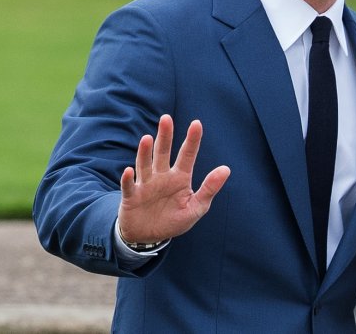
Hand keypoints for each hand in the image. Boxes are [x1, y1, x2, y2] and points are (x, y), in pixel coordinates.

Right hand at [117, 115, 230, 243]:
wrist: (149, 237)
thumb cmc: (174, 219)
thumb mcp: (196, 207)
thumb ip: (209, 188)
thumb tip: (226, 169)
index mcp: (180, 177)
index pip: (187, 155)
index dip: (192, 140)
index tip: (196, 123)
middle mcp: (162, 176)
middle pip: (163, 152)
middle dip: (165, 136)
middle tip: (166, 118)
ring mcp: (146, 185)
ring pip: (145, 165)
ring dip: (145, 152)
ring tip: (147, 138)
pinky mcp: (132, 197)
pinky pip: (129, 186)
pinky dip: (129, 179)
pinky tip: (130, 170)